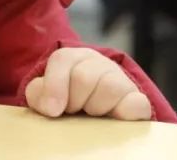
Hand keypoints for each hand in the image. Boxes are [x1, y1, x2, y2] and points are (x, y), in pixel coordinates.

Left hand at [25, 48, 151, 120]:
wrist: (95, 109)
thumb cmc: (66, 101)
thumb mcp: (45, 95)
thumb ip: (38, 94)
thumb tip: (50, 106)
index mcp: (73, 57)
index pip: (63, 59)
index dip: (55, 86)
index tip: (53, 110)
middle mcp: (98, 63)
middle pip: (83, 77)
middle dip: (74, 101)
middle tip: (73, 110)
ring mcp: (121, 79)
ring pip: (109, 87)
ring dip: (96, 107)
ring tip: (92, 114)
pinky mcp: (138, 100)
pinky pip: (136, 103)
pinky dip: (123, 114)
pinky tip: (113, 120)